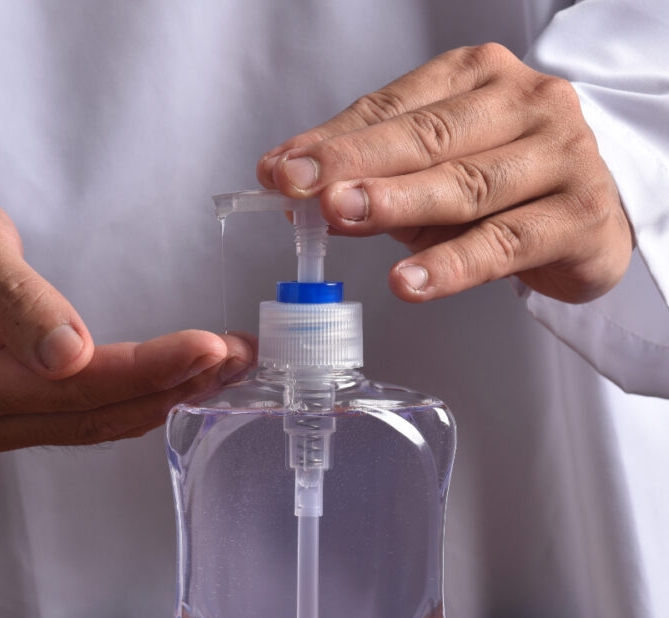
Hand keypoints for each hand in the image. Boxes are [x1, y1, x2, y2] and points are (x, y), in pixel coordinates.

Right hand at [0, 182, 252, 456]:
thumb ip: (16, 297)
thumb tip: (69, 355)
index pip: (67, 387)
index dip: (144, 370)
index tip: (208, 347)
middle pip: (89, 414)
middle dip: (171, 386)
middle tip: (239, 357)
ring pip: (92, 423)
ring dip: (163, 396)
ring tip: (227, 367)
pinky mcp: (7, 414)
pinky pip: (81, 416)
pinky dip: (135, 397)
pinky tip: (179, 380)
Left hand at [258, 42, 631, 303]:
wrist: (594, 215)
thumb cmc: (500, 186)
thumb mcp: (427, 173)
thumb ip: (368, 176)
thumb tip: (294, 190)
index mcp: (479, 77)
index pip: (393, 107)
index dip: (332, 140)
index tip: (281, 168)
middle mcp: (527, 103)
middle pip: (428, 136)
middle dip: (355, 163)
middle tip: (300, 188)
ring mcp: (563, 155)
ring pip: (465, 185)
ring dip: (396, 203)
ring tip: (341, 216)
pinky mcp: (581, 217)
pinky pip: (504, 243)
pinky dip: (451, 265)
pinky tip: (408, 282)